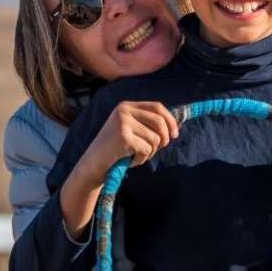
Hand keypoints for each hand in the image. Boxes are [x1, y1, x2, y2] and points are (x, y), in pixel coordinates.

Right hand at [60, 101, 178, 238]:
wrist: (94, 164)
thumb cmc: (116, 150)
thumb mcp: (132, 131)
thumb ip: (149, 125)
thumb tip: (177, 126)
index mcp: (126, 106)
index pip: (157, 107)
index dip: (170, 120)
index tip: (175, 134)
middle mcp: (124, 110)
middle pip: (159, 122)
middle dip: (164, 139)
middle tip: (158, 149)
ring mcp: (122, 122)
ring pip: (155, 138)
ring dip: (150, 152)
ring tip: (136, 155)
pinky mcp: (123, 137)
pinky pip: (146, 149)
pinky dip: (141, 159)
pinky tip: (130, 160)